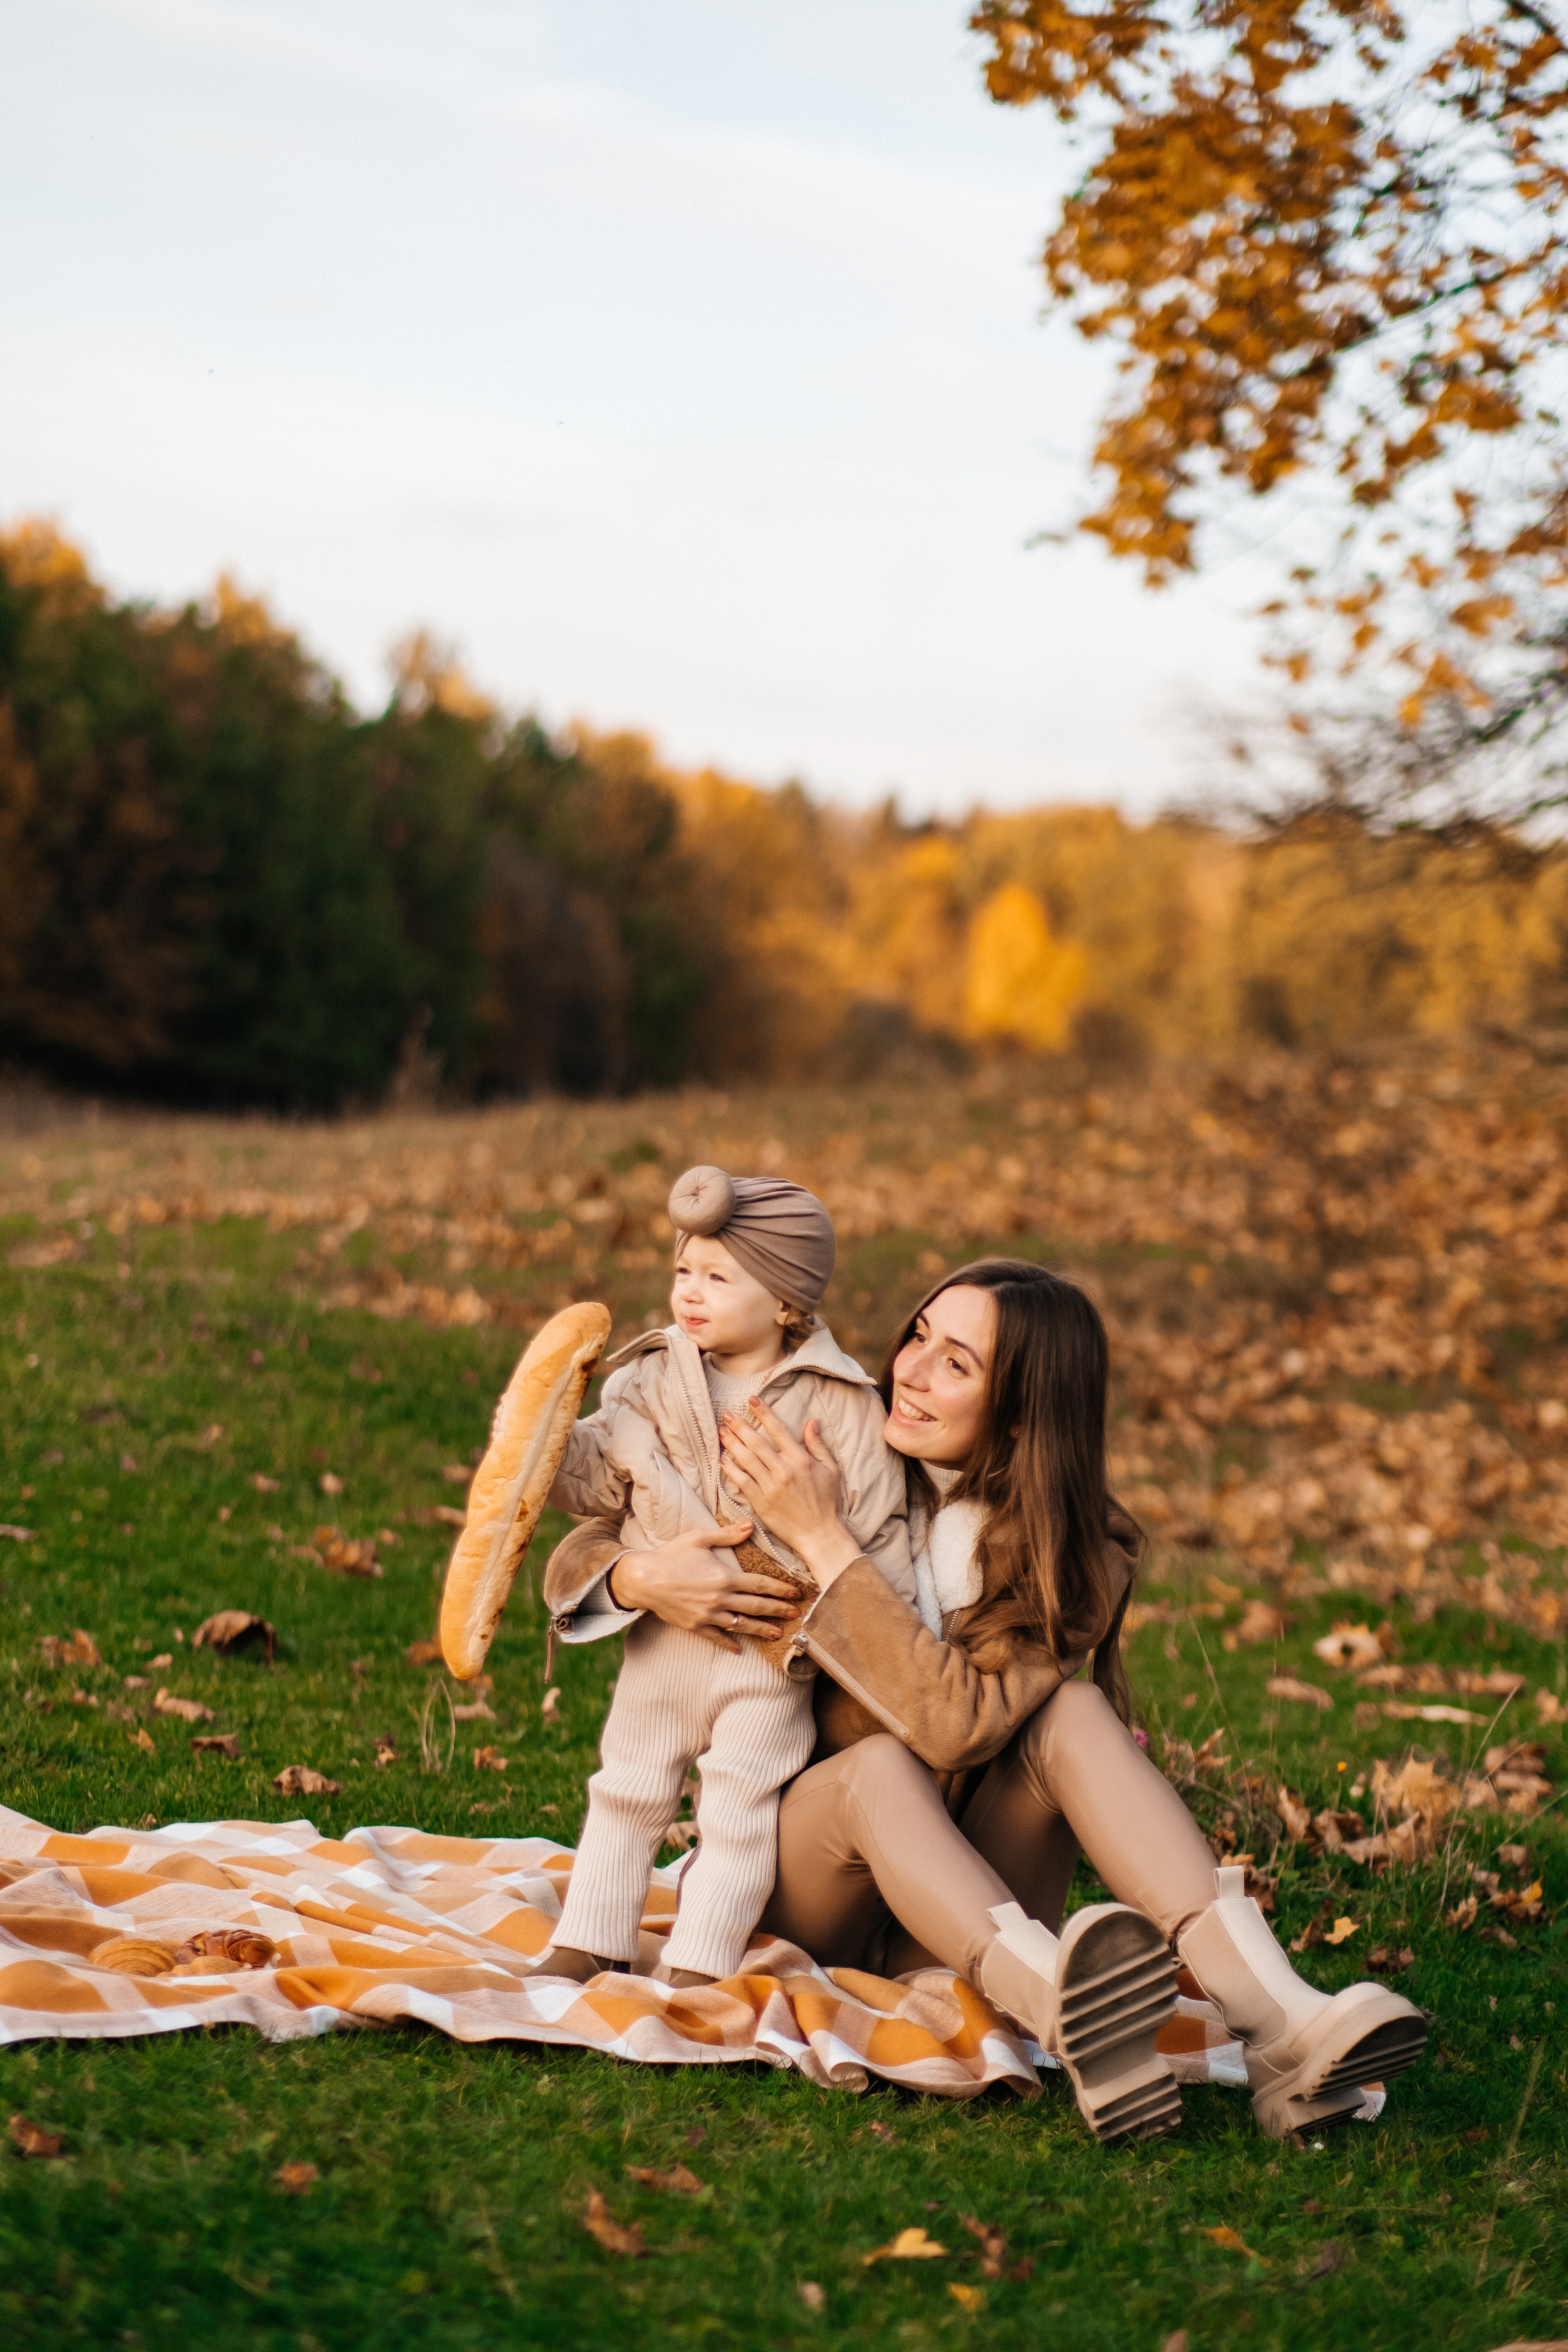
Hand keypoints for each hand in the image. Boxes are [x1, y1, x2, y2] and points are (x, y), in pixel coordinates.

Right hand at [608, 1522, 804, 1652]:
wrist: (643, 1579)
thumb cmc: (671, 1555)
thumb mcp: (699, 1538)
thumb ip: (727, 1534)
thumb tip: (751, 1526)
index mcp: (725, 1577)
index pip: (760, 1584)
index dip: (781, 1589)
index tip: (796, 1592)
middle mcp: (720, 1599)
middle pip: (757, 1607)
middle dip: (779, 1611)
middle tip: (798, 1614)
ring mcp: (708, 1615)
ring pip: (742, 1625)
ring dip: (762, 1630)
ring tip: (778, 1634)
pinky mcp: (695, 1626)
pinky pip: (717, 1637)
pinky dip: (729, 1644)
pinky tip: (739, 1650)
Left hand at [718, 1401, 863, 1591]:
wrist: (819, 1534)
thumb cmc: (827, 1502)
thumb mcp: (830, 1470)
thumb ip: (818, 1445)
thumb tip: (811, 1421)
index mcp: (801, 1461)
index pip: (779, 1430)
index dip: (764, 1413)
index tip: (752, 1400)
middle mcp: (784, 1471)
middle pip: (757, 1443)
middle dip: (740, 1426)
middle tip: (727, 1414)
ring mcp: (770, 1487)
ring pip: (746, 1460)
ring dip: (732, 1444)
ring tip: (721, 1431)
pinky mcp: (760, 1502)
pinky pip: (742, 1481)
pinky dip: (731, 1469)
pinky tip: (723, 1459)